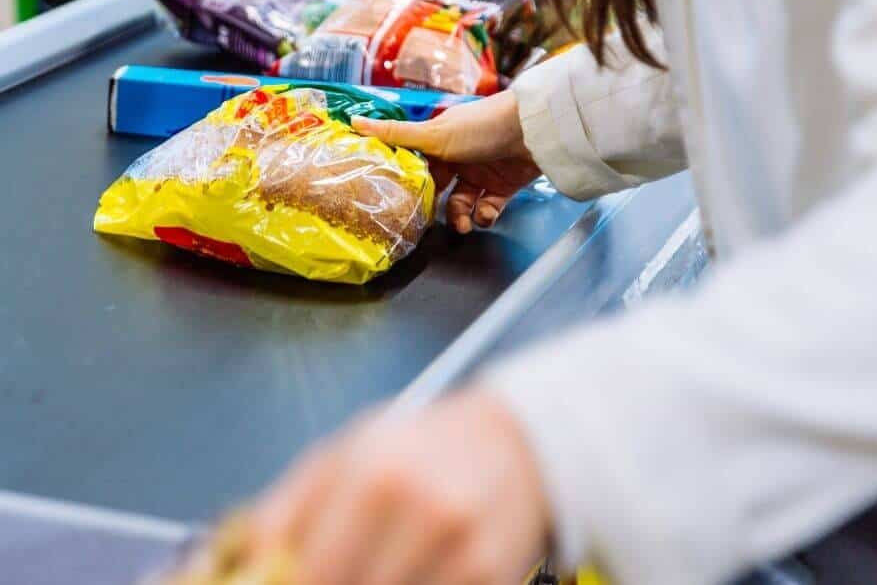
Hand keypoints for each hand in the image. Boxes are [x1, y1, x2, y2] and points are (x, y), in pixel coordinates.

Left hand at [251, 390, 550, 584]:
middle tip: (341, 569)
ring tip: (376, 567)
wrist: (515, 444)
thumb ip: (284, 511)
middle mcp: (421, 514)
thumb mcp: (345, 455)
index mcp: (373, 476)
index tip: (282, 584)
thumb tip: (225, 569)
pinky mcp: (495, 581)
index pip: (308, 575)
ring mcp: (464, 554)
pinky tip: (409, 573)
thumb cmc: (417, 448)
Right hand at [353, 91, 540, 232]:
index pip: (417, 166)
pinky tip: (484, 216)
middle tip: (432, 223)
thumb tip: (354, 121)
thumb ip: (396, 133)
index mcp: (440, 141)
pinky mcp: (503, 188)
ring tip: (463, 225)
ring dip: (461, 218)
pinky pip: (487, 210)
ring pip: (462, 204)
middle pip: (439, 190)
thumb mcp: (434, 134)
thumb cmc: (483, 126)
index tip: (399, 203)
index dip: (409, 184)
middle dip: (436, 209)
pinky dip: (484, 217)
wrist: (534, 132)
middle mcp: (459, 157)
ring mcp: (482, 173)